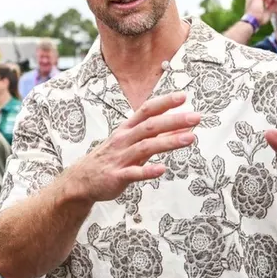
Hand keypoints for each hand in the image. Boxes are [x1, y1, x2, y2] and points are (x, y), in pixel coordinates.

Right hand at [66, 92, 199, 202]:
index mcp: (126, 130)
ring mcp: (120, 158)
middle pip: (150, 126)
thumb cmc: (110, 158)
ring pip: (145, 147)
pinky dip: (147, 171)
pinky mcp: (116, 176)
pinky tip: (162, 170)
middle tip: (195, 117)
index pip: (146, 111)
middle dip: (173, 120)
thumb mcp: (129, 143)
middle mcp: (123, 140)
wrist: (81, 180)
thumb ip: (154, 136)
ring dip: (168, 141)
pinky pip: (133, 173)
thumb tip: (181, 128)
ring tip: (189, 139)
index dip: (164, 103)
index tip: (183, 97)